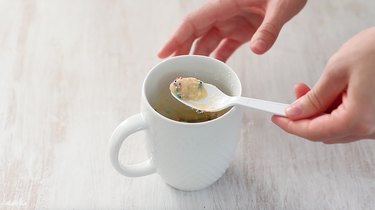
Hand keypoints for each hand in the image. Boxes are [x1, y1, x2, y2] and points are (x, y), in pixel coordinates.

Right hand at [158, 0, 306, 60]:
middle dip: (182, 52)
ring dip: (199, 59)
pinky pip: (224, 47)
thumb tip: (257, 49)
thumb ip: (269, 28)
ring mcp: (231, 23)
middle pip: (195, 34)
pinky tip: (214, 73)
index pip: (194, 21)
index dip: (176, 38)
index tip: (163, 53)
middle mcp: (224, 14)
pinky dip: (218, 60)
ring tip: (191, 77)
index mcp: (225, 3)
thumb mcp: (281, 7)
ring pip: (207, 42)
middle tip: (174, 72)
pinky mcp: (241, 32)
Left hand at [272, 27, 374, 143]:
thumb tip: (295, 112)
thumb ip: (314, 97)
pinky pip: (349, 120)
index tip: (276, 118)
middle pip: (324, 132)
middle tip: (291, 99)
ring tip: (306, 89)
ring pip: (336, 126)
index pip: (314, 132)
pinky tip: (326, 93)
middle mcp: (370, 128)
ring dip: (317, 112)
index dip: (291, 125)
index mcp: (358, 119)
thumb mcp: (338, 70)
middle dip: (303, 117)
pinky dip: (333, 110)